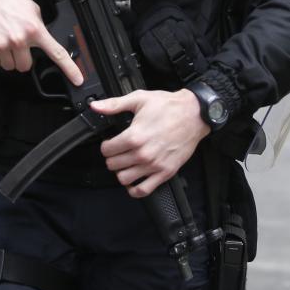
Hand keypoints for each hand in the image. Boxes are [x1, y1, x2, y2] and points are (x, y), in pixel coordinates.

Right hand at [0, 0, 82, 84]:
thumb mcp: (30, 7)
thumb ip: (38, 25)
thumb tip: (41, 37)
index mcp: (33, 28)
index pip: (56, 53)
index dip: (69, 69)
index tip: (77, 79)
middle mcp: (18, 39)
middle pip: (25, 66)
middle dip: (22, 58)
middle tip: (16, 44)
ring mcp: (1, 45)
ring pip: (9, 66)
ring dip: (7, 57)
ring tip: (3, 38)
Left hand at [91, 89, 208, 197]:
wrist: (194, 114)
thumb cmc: (169, 107)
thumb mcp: (139, 99)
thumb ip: (114, 104)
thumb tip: (96, 106)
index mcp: (134, 136)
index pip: (107, 150)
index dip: (105, 145)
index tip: (110, 143)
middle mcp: (143, 154)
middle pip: (113, 165)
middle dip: (112, 158)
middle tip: (118, 151)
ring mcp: (154, 165)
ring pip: (124, 179)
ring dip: (121, 172)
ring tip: (126, 163)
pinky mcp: (165, 172)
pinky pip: (143, 190)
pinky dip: (134, 189)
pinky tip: (134, 180)